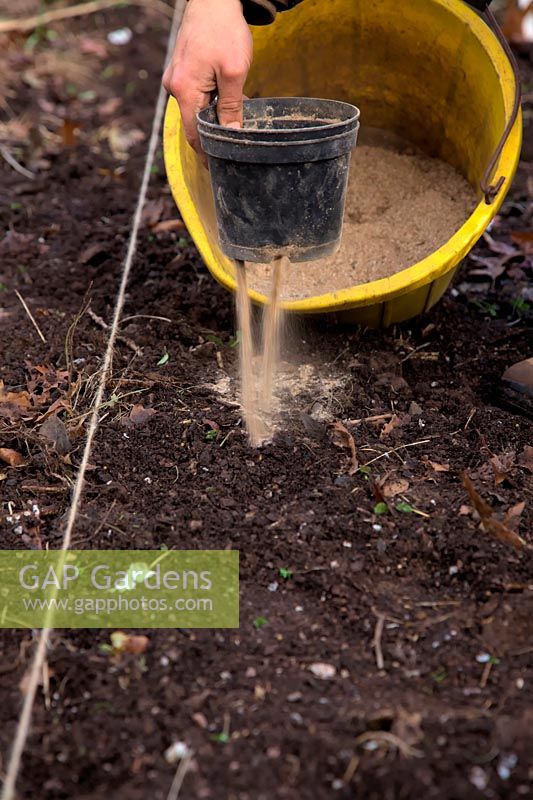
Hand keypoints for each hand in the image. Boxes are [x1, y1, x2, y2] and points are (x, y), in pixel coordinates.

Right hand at [163, 0, 252, 152]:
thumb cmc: (224, 30)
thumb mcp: (234, 72)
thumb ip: (231, 106)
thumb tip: (231, 134)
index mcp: (184, 91)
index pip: (194, 135)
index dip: (206, 155)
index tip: (218, 169)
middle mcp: (174, 87)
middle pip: (194, 124)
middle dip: (213, 136)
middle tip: (233, 149)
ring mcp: (176, 78)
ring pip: (196, 109)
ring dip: (215, 116)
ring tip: (236, 119)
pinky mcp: (182, 71)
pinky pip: (196, 95)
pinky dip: (211, 101)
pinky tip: (229, 98)